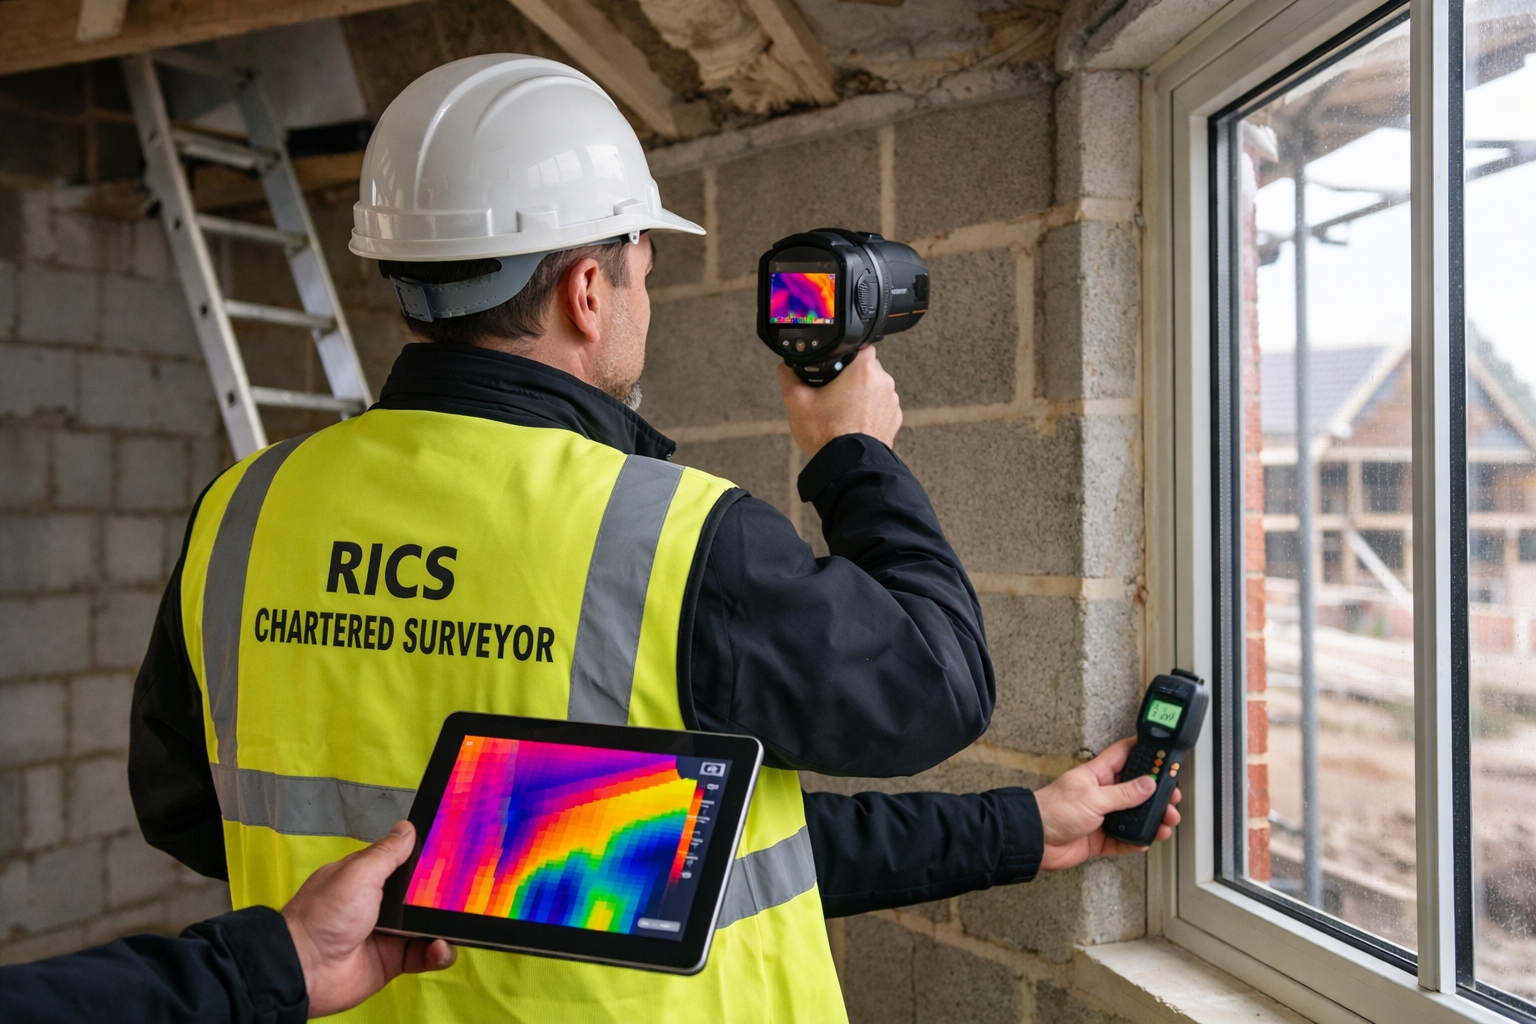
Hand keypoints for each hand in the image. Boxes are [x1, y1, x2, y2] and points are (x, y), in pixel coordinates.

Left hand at [282, 821, 455, 1017]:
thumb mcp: (358, 873)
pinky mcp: (394, 961)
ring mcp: (388, 933)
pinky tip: (439, 948)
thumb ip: (387, 852)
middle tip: (465, 891)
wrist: (304, 970)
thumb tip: (407, 828)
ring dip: (446, 925)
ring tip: (456, 923)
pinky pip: (425, 956)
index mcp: (368, 877)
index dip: (429, 860)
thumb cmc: (323, 917)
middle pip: (423, 895)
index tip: (455, 853)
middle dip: (444, 894)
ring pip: (429, 925)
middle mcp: (380, 904)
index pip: (406, 863)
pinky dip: (438, 953)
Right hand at [778, 348, 901, 456]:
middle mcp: (883, 382)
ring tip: (840, 411)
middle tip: (832, 392)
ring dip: (860, 395)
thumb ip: (789, 376)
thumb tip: (786, 367)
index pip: (860, 345)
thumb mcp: (797, 401)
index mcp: (863, 370)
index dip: (844, 353)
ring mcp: (891, 402)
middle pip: (865, 368)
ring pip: (874, 388)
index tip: (834, 365)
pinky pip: (880, 407)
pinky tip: (852, 423)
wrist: (848, 466)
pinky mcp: (894, 420)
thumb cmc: (827, 435)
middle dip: (850, 376)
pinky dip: (868, 412)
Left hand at [1033, 738, 1182, 871]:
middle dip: (1156, 794)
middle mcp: (1100, 793)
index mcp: (1097, 775)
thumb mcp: (1093, 798)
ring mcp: (1100, 816)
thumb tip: (1148, 784)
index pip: (1124, 755)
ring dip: (1150, 820)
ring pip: (1132, 816)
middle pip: (1135, 789)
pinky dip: (1135, 841)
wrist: (1034, 840)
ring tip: (1166, 822)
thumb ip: (1123, 793)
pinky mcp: (1097, 838)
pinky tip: (1146, 841)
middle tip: (1172, 798)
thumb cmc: (1053, 810)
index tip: (1162, 752)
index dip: (1143, 751)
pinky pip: (1123, 840)